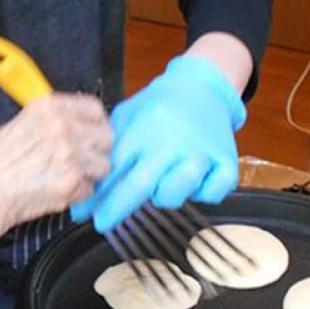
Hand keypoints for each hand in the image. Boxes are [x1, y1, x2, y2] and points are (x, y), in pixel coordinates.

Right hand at [0, 94, 111, 250]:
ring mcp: (71, 156)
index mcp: (49, 107)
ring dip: (90, 175)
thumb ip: (51, 122)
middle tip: (81, 162)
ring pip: (103, 166)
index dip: (96, 124)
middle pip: (106, 137)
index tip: (92, 134)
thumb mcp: (19, 124)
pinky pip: (92, 190)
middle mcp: (63, 127)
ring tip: (65, 179)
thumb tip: (77, 128)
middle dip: (97, 151)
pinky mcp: (72, 184)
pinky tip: (57, 192)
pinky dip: (79, 195)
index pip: (95, 108)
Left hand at [70, 55, 244, 232]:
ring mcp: (200, 152)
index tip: (84, 214)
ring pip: (176, 193)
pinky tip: (195, 184)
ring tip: (162, 184)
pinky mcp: (225, 160)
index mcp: (143, 129)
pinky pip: (212, 193)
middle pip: (140, 185)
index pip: (115, 168)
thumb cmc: (158, 107)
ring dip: (164, 197)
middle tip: (103, 223)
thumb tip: (86, 186)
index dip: (98, 195)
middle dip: (117, 208)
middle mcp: (171, 142)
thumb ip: (108, 148)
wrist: (201, 86)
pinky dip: (203, 194)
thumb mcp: (126, 117)